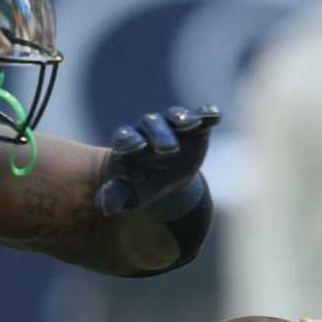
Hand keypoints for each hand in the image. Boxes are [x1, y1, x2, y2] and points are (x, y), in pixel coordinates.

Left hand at [94, 105, 220, 215]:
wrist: (165, 179)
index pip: (124, 136)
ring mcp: (173, 126)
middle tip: (168, 149)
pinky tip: (214, 116)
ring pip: (174, 116)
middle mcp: (149, 129)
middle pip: (151, 123)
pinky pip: (201, 116)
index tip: (135, 147)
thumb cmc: (142, 185)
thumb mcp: (130, 195)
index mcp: (129, 144)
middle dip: (159, 134)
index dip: (129, 140)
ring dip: (182, 118)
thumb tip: (107, 207)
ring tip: (191, 124)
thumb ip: (116, 198)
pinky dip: (207, 114)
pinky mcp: (195, 127)